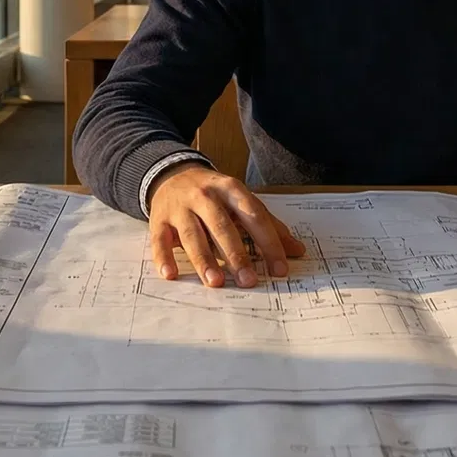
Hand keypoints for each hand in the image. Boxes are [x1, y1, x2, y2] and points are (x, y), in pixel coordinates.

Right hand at [147, 163, 306, 287]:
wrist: (171, 174)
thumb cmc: (213, 194)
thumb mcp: (241, 201)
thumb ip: (268, 224)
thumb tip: (297, 251)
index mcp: (231, 189)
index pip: (254, 217)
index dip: (268, 243)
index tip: (280, 269)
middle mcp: (205, 196)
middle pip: (222, 226)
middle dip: (236, 254)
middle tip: (248, 280)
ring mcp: (180, 207)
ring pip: (192, 235)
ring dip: (204, 259)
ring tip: (216, 282)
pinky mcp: (159, 219)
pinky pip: (160, 239)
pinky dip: (163, 257)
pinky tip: (170, 275)